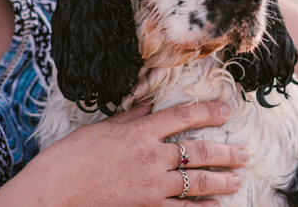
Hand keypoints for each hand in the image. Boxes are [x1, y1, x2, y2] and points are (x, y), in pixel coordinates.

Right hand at [0, 102, 247, 206]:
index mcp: (140, 131)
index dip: (208, 111)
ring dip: (222, 181)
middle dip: (226, 152)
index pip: (182, 116)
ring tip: (238, 180)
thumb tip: (150, 103)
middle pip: (198, 152)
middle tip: (245, 153)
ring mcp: (151, 187)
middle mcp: (151, 157)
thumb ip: (130, 117)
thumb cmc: (69, 158)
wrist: (52, 193)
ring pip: (197, 183)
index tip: (227, 109)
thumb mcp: (100, 128)